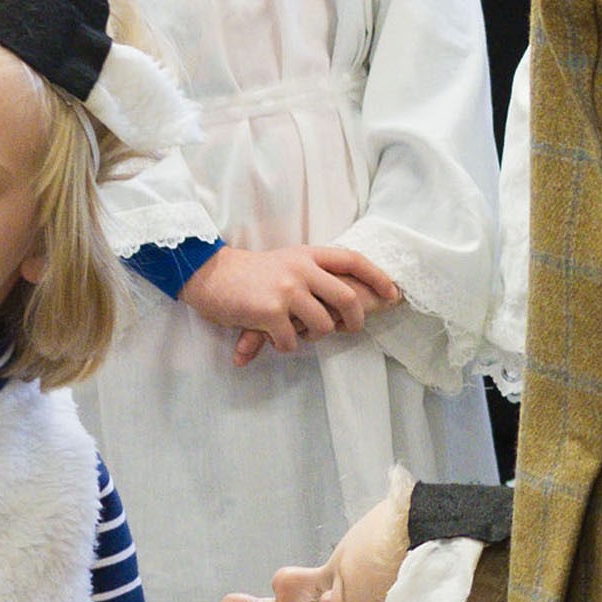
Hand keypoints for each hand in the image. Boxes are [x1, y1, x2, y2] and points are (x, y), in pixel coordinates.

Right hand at [182, 243, 401, 367]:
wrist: (209, 274)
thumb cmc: (249, 273)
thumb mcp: (286, 261)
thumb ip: (312, 273)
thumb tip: (348, 296)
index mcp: (308, 255)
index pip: (354, 261)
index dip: (377, 276)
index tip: (393, 293)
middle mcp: (301, 269)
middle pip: (348, 298)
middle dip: (355, 319)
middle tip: (350, 329)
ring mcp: (287, 290)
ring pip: (323, 325)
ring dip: (314, 337)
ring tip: (298, 334)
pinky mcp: (270, 311)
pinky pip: (293, 340)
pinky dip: (287, 345)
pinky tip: (275, 340)